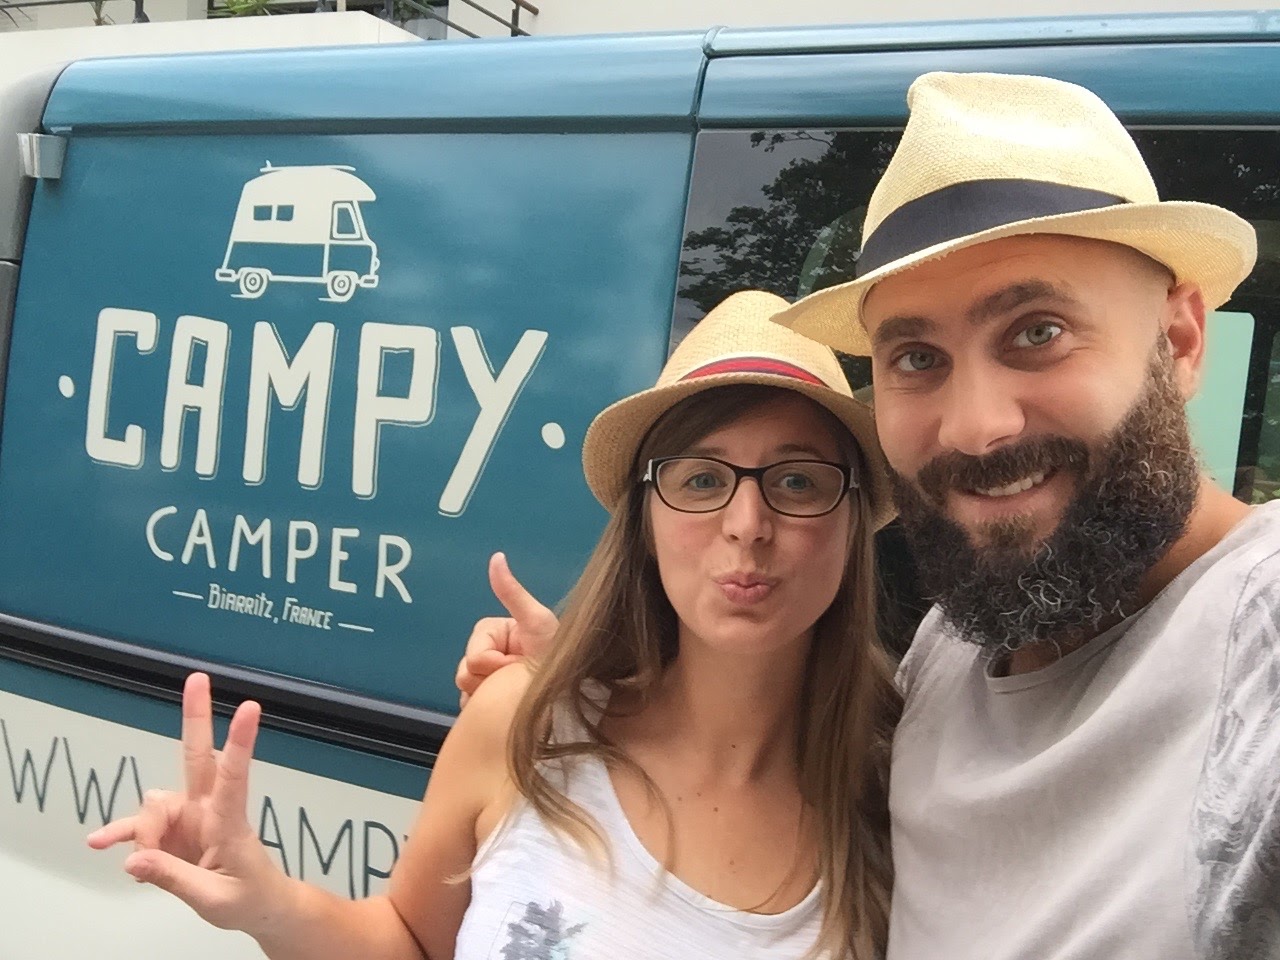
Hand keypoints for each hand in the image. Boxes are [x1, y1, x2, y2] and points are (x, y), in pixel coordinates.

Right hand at [87, 673, 288, 935]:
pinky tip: (100, 843)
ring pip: (154, 806)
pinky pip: (139, 828)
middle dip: (196, 718)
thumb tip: (133, 860)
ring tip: (142, 869)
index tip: (251, 707)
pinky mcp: (172, 833)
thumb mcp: (213, 898)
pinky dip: (121, 834)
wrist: (257, 907)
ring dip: (141, 834)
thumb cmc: (248, 898)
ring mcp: (189, 818)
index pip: (235, 776)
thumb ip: (172, 878)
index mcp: (230, 822)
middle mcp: (209, 810)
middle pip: (198, 757)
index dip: (240, 742)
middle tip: (198, 678)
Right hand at [455, 552, 557, 707]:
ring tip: (517, 693)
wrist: (569, 692)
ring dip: (490, 695)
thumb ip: (512, 592)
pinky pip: (473, 707)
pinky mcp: (488, 702)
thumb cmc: (555, 652)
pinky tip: (508, 706)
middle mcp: (487, 655)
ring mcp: (486, 679)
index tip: (516, 664)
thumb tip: (496, 556)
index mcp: (492, 635)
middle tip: (519, 679)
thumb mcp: (536, 619)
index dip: (493, 663)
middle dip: (491, 680)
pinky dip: (487, 708)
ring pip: (466, 691)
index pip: (474, 654)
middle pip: (465, 673)